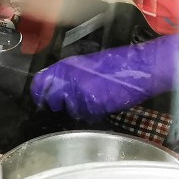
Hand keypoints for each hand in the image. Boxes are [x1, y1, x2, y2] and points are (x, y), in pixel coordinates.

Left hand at [30, 33, 178, 120]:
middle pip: (53, 99)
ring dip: (80, 109)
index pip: (40, 82)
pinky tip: (103, 103)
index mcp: (66, 65)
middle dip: (59, 104)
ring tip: (94, 100)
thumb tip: (55, 87)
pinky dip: (93, 113)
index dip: (38, 93)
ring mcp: (80, 91)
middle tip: (70, 103)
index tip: (39, 99)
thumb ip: (69, 75)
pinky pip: (87, 115)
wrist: (140, 67)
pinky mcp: (93, 103)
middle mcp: (69, 78)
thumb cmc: (118, 65)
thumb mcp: (87, 64)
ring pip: (71, 110)